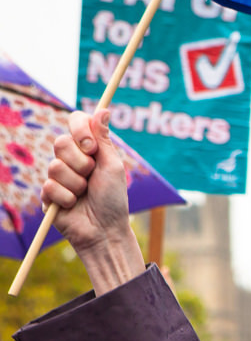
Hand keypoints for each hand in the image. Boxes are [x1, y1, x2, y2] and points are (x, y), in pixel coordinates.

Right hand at [42, 110, 144, 293]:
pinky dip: (68, 198)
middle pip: (61, 143)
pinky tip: (74, 205)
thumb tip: (103, 109)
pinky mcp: (47, 194)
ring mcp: (57, 176)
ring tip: (85, 194)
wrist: (105, 230)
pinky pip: (50, 186)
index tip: (91, 147)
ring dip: (77, 184)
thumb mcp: (112, 166)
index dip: (80, 130)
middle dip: (81, 163)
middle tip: (92, 176)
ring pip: (55, 166)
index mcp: (88, 149)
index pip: (75, 122)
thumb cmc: (113, 199)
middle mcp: (70, 159)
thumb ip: (103, 139)